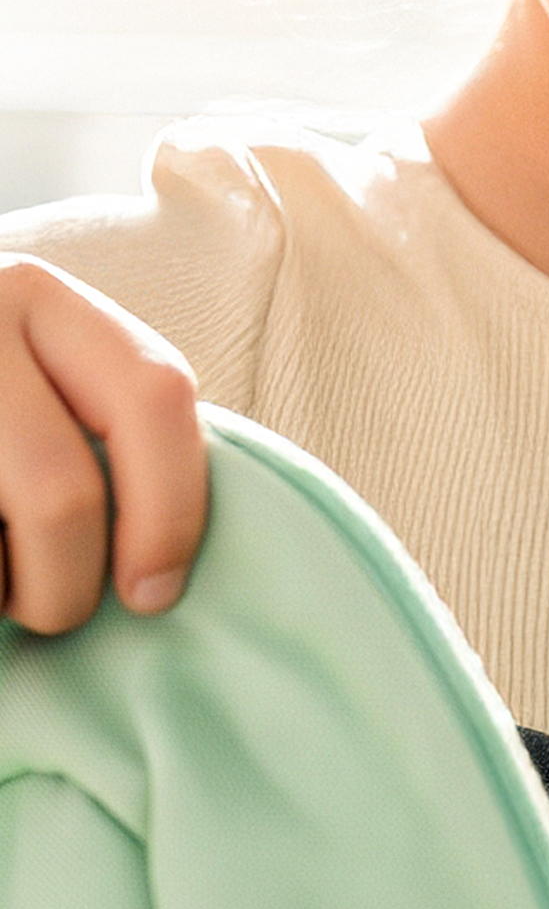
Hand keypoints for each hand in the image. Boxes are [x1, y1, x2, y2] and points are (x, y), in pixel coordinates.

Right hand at [0, 256, 207, 632]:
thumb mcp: (37, 373)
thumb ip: (105, 421)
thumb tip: (168, 556)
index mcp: (38, 298)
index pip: (155, 396)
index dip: (172, 510)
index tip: (156, 591)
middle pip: (61, 493)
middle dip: (72, 582)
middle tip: (61, 610)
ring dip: (5, 593)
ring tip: (0, 584)